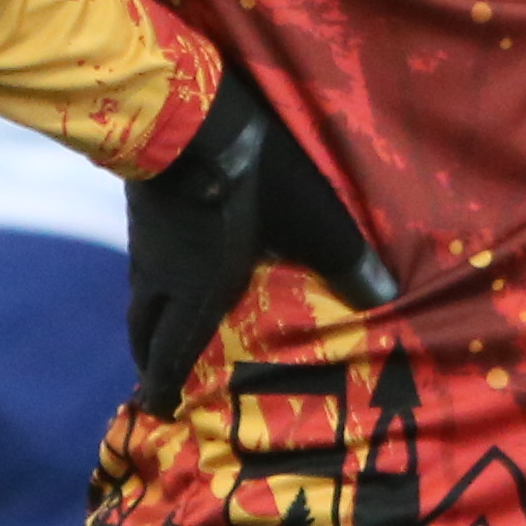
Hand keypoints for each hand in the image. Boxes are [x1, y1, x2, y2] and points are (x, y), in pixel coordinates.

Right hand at [123, 69, 397, 421]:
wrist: (183, 112)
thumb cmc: (252, 177)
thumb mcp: (312, 221)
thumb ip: (346, 262)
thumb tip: (386, 298)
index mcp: (196, 292)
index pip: (171, 354)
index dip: (164, 388)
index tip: (158, 412)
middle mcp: (160, 277)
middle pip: (144, 333)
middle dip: (153, 361)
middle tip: (162, 379)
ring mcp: (145, 243)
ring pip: (138, 297)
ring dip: (149, 322)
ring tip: (164, 330)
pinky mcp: (141, 211)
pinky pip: (141, 263)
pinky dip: (151, 282)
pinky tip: (170, 267)